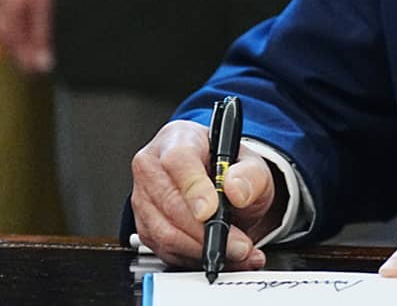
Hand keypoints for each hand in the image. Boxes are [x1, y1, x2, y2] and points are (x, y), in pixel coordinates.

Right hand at [131, 120, 281, 270]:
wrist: (221, 185)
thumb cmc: (228, 170)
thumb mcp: (252, 166)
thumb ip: (251, 175)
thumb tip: (236, 190)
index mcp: (178, 139)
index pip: (178, 161)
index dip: (194, 188)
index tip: (212, 211)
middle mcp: (152, 166)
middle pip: (168, 203)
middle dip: (206, 231)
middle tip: (238, 244)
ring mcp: (144, 198)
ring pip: (164, 232)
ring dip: (202, 250)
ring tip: (235, 252)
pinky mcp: (145, 227)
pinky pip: (165, 250)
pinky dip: (195, 258)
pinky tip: (219, 256)